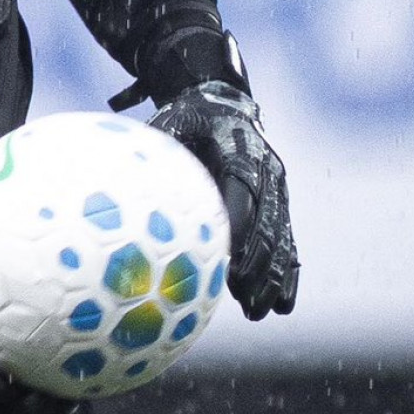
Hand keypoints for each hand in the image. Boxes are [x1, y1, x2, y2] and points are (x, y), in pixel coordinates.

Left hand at [151, 80, 299, 319]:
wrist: (225, 101)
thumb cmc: (190, 114)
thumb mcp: (172, 121)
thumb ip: (159, 148)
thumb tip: (126, 179)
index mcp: (242, 150)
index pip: (243, 193)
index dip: (240, 229)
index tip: (229, 263)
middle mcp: (268, 170)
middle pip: (268, 223)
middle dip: (256, 264)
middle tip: (241, 297)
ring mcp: (278, 188)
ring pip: (281, 237)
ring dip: (272, 277)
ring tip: (257, 311)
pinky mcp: (280, 201)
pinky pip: (288, 240)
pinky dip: (287, 272)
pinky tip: (282, 304)